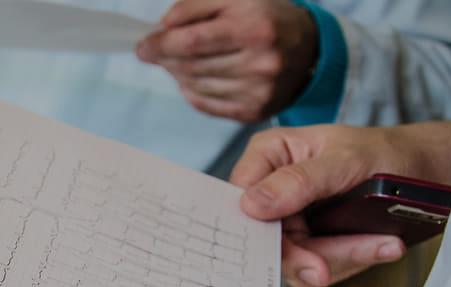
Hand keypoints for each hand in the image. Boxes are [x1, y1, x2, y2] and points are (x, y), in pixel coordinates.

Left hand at [136, 0, 318, 121]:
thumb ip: (195, 6)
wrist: (307, 47)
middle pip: (192, 66)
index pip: (193, 41)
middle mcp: (261, 64)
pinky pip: (207, 105)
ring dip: (178, 74)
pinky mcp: (255, 111)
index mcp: (255, 29)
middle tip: (156, 51)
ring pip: (196, 88)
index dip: (161, 44)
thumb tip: (163, 29)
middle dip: (166, 58)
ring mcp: (259, 92)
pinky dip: (192, 92)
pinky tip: (194, 78)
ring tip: (178, 61)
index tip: (142, 46)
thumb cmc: (265, 16)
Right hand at [233, 123, 450, 286]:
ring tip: (387, 244)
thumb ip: (299, 181)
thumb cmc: (385, 152)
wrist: (424, 171)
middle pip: (270, 239)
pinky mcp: (309, 243)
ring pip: (295, 261)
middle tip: (354, 258)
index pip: (242, 202)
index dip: (262, 231)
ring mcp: (289, 220)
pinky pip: (317, 268)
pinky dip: (353, 261)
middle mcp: (271, 188)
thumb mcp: (346, 159)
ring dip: (344, 258)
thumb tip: (251, 205)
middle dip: (316, 253)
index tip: (297, 252)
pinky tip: (383, 245)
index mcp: (268, 155)